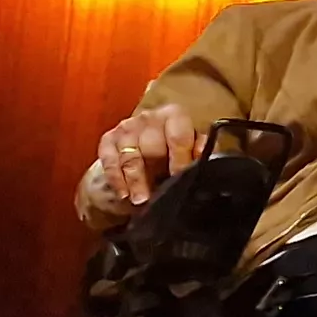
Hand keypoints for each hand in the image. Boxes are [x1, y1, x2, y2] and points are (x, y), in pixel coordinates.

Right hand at [90, 105, 209, 209]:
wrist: (146, 150)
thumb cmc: (175, 150)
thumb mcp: (192, 148)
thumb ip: (200, 151)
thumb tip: (208, 159)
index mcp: (174, 116)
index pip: (177, 136)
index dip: (180, 159)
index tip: (179, 178)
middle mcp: (149, 118)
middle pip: (151, 146)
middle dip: (155, 173)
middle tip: (158, 194)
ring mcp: (126, 128)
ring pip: (130, 156)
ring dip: (135, 181)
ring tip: (141, 200)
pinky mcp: (108, 140)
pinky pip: (109, 161)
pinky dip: (117, 179)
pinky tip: (124, 194)